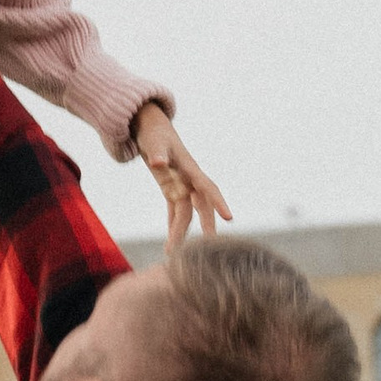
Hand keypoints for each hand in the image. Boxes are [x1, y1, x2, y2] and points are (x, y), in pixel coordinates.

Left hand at [134, 109, 232, 248]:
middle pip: (201, 205)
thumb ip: (157, 153)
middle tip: (211, 245)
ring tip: (174, 252)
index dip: (219, 202)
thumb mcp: (154, 142)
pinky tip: (171, 241)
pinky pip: (174, 210)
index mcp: (190, 168)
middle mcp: (189, 180)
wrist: (150, 128)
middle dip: (207, 224)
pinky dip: (172, 224)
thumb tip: (157, 163)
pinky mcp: (170, 189)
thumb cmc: (154, 133)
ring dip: (181, 231)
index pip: (208, 187)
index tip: (229, 218)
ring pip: (186, 212)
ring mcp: (180, 185)